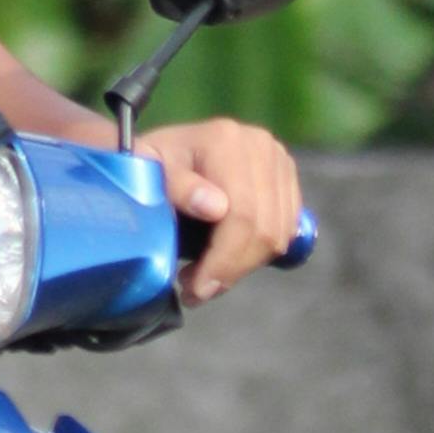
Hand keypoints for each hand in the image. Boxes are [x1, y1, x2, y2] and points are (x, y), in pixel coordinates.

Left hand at [142, 118, 301, 303]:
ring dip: (245, 266)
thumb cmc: (149, 164)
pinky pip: (287, 228)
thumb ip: (177, 187)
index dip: (224, 260)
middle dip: (233, 270)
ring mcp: (278, 160)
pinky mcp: (286, 176)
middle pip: (264, 228)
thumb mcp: (146, 171)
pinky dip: (260, 253)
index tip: (197, 289)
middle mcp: (260, 146)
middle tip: (198, 291)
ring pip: (279, 234)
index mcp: (226, 141)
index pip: (241, 214)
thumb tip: (215, 208)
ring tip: (208, 275)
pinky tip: (230, 257)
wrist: (165, 150)